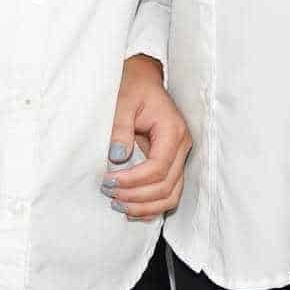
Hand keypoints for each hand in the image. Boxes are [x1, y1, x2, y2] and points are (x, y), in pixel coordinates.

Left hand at [103, 53, 191, 219]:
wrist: (142, 79)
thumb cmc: (133, 86)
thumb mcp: (123, 101)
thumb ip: (120, 129)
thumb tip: (117, 158)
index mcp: (172, 130)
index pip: (158, 168)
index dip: (133, 181)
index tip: (109, 181)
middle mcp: (181, 146)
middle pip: (166, 186)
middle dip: (136, 196)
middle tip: (109, 194)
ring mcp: (179, 156)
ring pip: (171, 195)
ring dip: (145, 206)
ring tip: (119, 206)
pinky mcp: (171, 163)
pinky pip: (167, 192)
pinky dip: (151, 206)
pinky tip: (132, 210)